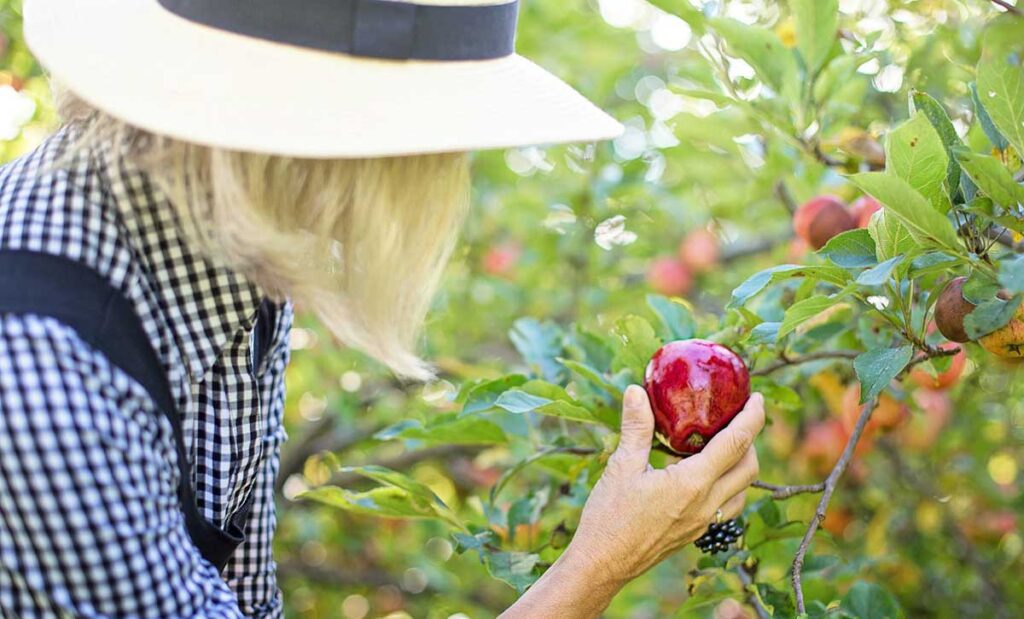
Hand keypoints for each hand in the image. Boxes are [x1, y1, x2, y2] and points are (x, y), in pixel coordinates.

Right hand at [567, 385, 763, 583]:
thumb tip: (637, 391)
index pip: (736, 444)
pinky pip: (728, 506)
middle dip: (752, 439)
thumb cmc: (610, 516)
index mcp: (692, 483)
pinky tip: (708, 476)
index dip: (752, 418)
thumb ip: (636, 427)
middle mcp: (706, 504)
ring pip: (742, 490)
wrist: (603, 564)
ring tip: (727, 444)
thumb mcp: (621, 466)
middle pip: (749, 468)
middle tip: (741, 417)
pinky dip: (730, 485)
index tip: (757, 398)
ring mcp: (703, 522)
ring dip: (744, 465)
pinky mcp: (695, 532)